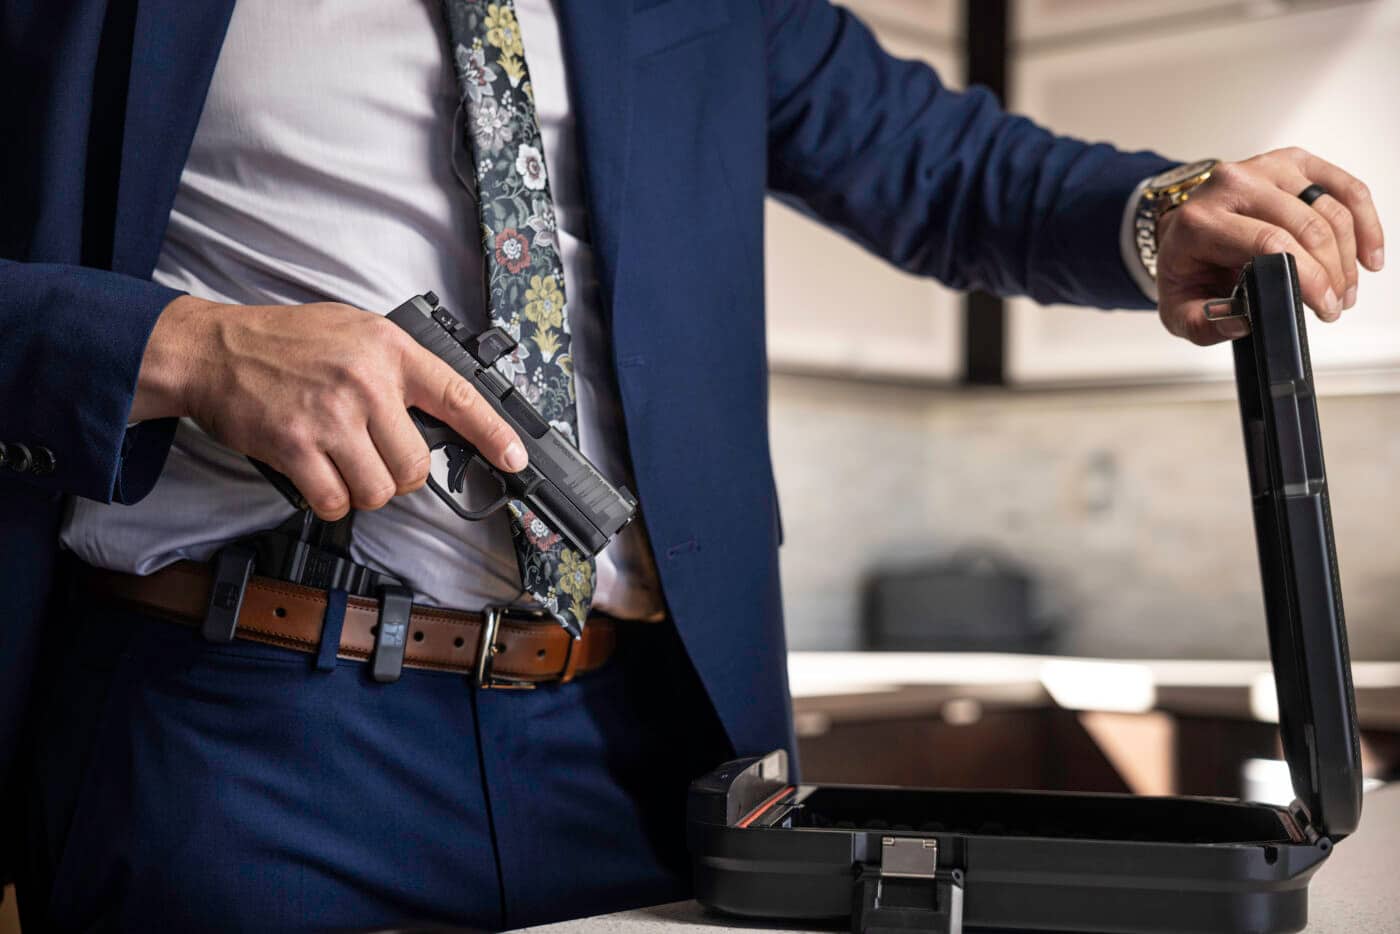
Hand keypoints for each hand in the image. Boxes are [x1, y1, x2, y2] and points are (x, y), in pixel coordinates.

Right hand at [132, 296, 526, 519]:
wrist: (213, 349)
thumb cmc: (286, 342)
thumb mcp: (355, 330)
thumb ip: (396, 366)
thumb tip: (435, 412)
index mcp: (390, 350)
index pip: (459, 396)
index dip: (494, 433)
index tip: (515, 458)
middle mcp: (367, 383)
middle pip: (415, 465)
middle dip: (400, 476)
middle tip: (376, 461)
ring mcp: (331, 417)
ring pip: (379, 490)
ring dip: (364, 491)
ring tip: (342, 466)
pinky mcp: (296, 447)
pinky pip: (335, 502)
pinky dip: (330, 502)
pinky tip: (317, 479)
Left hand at [1156, 147, 1384, 344]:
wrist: (1180, 232)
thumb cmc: (1185, 268)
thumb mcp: (1179, 309)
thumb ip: (1206, 324)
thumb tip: (1242, 322)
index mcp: (1200, 220)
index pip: (1269, 242)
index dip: (1308, 276)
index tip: (1325, 306)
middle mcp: (1231, 185)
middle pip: (1305, 225)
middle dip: (1332, 271)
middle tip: (1336, 304)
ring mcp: (1263, 168)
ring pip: (1328, 207)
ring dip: (1348, 253)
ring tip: (1346, 288)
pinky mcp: (1290, 162)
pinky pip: (1341, 186)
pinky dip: (1363, 221)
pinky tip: (1368, 254)